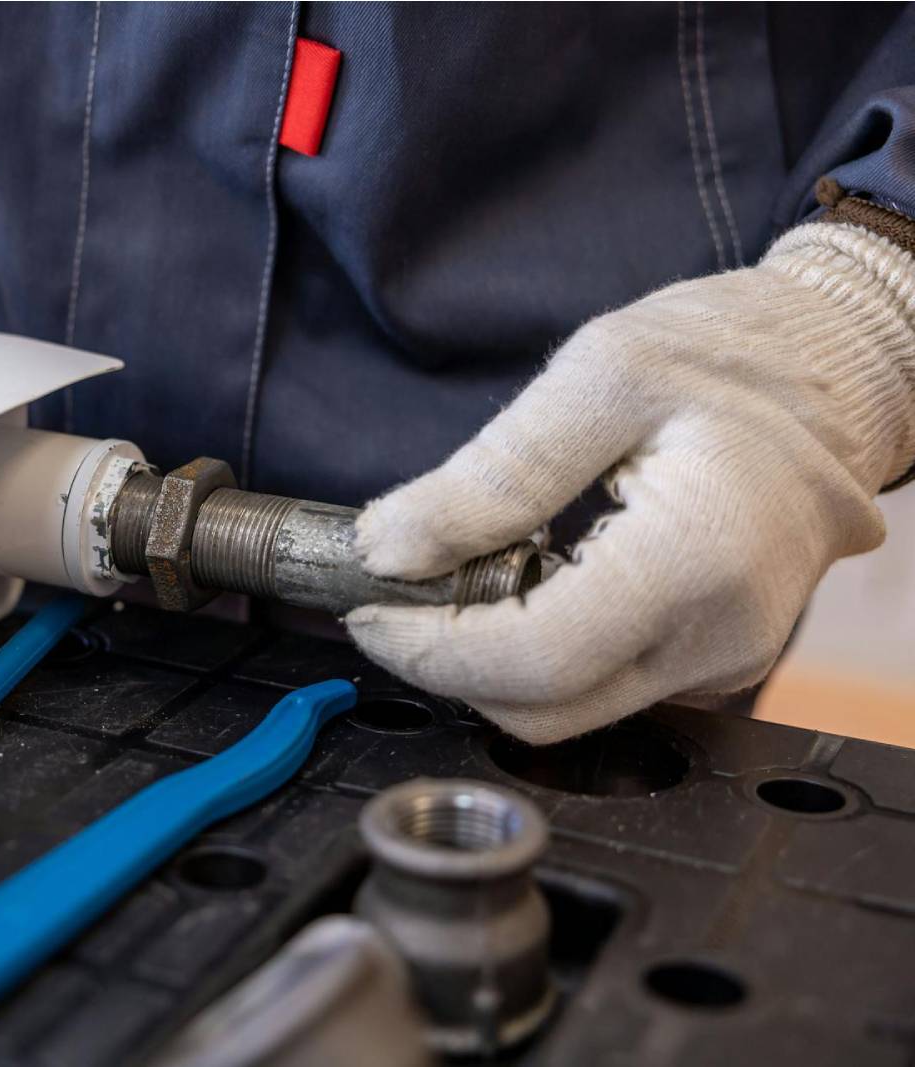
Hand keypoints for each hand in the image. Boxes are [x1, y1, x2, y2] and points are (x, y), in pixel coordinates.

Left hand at [348, 222, 914, 743]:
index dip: (431, 649)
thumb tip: (392, 549)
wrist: (838, 365)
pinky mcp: (714, 657)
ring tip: (449, 578)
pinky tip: (512, 584)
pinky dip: (536, 651)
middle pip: (542, 711)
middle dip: (446, 664)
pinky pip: (602, 683)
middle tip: (391, 594)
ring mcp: (724, 659)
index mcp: (697, 562)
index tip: (366, 606)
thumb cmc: (733, 352)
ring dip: (487, 660)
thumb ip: (491, 474)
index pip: (534, 663)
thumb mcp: (600, 375)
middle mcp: (720, 637)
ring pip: (567, 710)